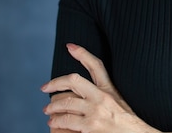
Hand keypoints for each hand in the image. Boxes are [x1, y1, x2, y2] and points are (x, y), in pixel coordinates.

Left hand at [41, 44, 157, 132]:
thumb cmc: (126, 123)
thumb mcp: (118, 102)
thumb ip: (103, 95)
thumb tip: (85, 91)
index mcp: (109, 89)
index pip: (95, 65)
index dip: (82, 53)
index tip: (70, 46)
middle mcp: (101, 96)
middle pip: (73, 81)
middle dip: (55, 83)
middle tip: (45, 88)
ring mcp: (95, 111)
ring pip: (65, 102)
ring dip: (52, 106)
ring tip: (47, 110)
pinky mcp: (90, 126)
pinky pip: (66, 120)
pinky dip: (56, 120)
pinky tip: (52, 122)